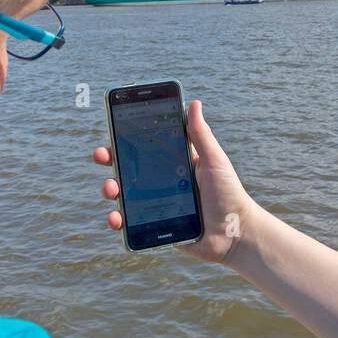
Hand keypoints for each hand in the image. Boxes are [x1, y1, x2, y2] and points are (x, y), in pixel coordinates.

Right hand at [92, 99, 258, 264]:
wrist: (235, 233)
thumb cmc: (228, 193)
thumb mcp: (215, 161)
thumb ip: (201, 135)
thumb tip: (195, 103)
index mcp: (174, 163)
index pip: (145, 146)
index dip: (126, 138)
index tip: (112, 128)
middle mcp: (161, 182)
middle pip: (128, 168)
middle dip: (110, 160)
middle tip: (102, 155)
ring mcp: (155, 204)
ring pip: (123, 195)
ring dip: (110, 189)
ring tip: (111, 189)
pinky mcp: (154, 227)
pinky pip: (130, 223)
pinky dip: (118, 220)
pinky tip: (116, 217)